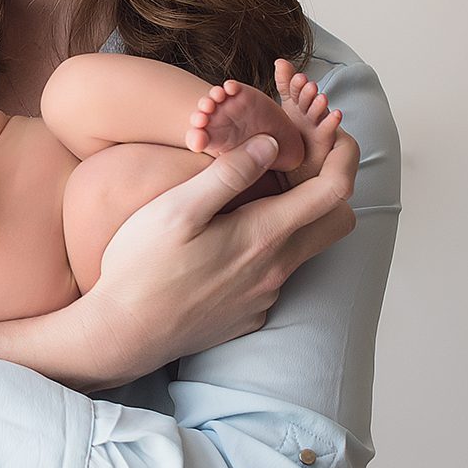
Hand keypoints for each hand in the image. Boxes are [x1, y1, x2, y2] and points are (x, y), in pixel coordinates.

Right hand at [79, 129, 359, 387]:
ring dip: (294, 219)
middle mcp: (276, 269)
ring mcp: (265, 296)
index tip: (332, 133)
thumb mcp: (177, 209)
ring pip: (303, 249)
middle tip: (301, 164)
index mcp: (263, 234)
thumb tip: (271, 144)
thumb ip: (228, 174)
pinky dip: (265, 251)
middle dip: (332, 186)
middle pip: (337, 223)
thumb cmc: (142, 266)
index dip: (343, 155)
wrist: (124, 334)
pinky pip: (274, 276)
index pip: (334, 191)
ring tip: (253, 198)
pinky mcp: (250, 315)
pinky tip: (226, 245)